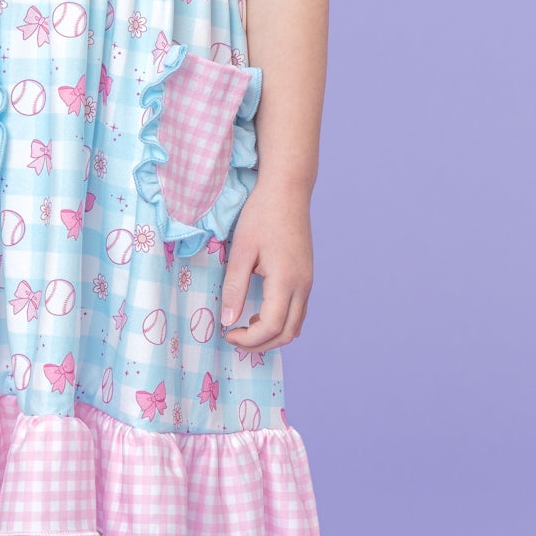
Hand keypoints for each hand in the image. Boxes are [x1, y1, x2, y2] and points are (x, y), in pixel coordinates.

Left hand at [218, 176, 313, 350]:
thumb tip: (228, 320)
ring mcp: (308, 281)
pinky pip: (298, 311)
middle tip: (235, 338)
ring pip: (296, 325)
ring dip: (272, 335)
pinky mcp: (307, 276)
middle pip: (287, 334)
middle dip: (260, 344)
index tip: (227, 333)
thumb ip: (234, 287)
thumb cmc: (261, 215)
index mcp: (285, 280)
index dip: (249, 339)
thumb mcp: (241, 250)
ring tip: (246, 327)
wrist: (288, 190)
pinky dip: (281, 322)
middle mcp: (303, 285)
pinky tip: (261, 312)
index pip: (271, 326)